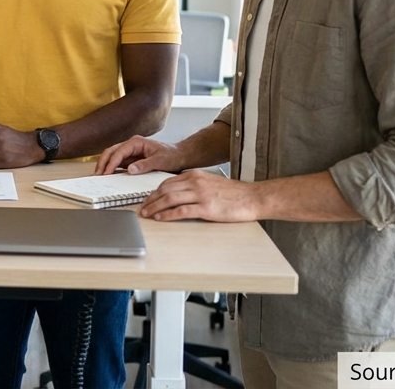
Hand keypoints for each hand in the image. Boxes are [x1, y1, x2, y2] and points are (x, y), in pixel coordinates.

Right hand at [95, 135, 183, 175]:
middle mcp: (131, 145)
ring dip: (105, 165)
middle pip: (111, 151)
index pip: (119, 152)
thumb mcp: (160, 161)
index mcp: (137, 142)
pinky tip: (108, 176)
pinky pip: (118, 162)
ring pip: (112, 156)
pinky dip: (111, 168)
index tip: (106, 173)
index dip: (111, 163)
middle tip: (97, 175)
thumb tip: (130, 169)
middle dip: (103, 162)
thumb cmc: (172, 156)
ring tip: (99, 176)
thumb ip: (145, 165)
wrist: (180, 156)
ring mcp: (130, 151)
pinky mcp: (132, 158)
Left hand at [138, 169, 260, 221]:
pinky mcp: (206, 208)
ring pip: (169, 199)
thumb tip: (177, 194)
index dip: (153, 191)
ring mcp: (200, 194)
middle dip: (150, 199)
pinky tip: (160, 218)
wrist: (253, 198)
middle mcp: (195, 182)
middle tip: (141, 208)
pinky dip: (167, 215)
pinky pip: (181, 211)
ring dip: (154, 207)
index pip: (166, 182)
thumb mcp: (210, 183)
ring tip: (146, 214)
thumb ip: (193, 185)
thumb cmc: (233, 194)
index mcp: (194, 175)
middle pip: (164, 189)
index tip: (146, 199)